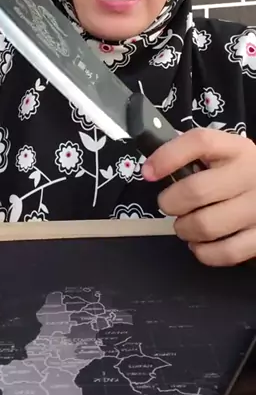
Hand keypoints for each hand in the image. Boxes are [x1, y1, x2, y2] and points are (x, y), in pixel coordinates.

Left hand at [142, 128, 255, 266]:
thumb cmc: (244, 174)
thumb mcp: (226, 154)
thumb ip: (195, 155)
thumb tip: (153, 169)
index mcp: (237, 149)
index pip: (200, 142)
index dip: (167, 156)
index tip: (148, 172)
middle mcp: (250, 175)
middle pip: (195, 191)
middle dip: (170, 203)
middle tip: (170, 205)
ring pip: (205, 225)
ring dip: (185, 229)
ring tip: (186, 225)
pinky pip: (225, 252)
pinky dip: (204, 252)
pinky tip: (201, 244)